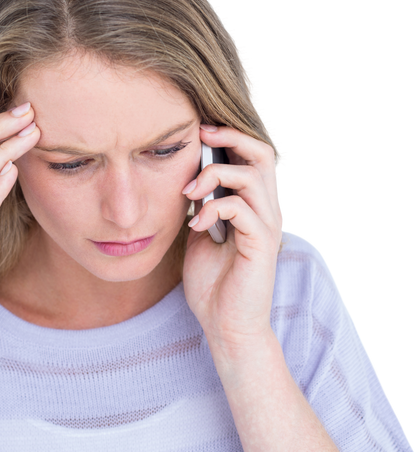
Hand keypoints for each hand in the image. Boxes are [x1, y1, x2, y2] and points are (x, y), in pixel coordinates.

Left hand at [181, 125, 283, 358]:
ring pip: (253, 177)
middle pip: (262, 155)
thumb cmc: (212, 281)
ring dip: (216, 176)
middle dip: (231, 138)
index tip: (198, 131)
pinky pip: (243, 209)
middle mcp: (265, 211)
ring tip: (190, 191)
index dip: (229, 138)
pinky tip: (197, 223)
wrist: (224, 324)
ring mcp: (267, 226)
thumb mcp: (201, 234)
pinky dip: (215, 208)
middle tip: (201, 135)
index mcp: (252, 205)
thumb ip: (201, 206)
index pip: (251, 158)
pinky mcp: (262, 245)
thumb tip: (189, 179)